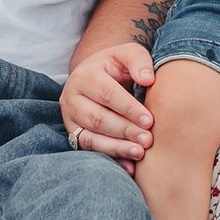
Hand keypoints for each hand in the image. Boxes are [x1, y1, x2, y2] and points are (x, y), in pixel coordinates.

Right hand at [60, 43, 155, 169]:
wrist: (97, 74)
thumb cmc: (117, 65)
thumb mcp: (128, 54)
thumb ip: (139, 61)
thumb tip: (147, 80)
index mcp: (85, 75)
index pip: (107, 94)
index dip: (128, 108)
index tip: (149, 121)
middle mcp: (71, 97)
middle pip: (98, 118)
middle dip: (124, 130)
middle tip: (148, 140)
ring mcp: (69, 117)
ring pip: (90, 137)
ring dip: (116, 147)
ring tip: (139, 153)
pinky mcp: (73, 133)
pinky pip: (89, 150)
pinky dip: (110, 158)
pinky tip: (129, 166)